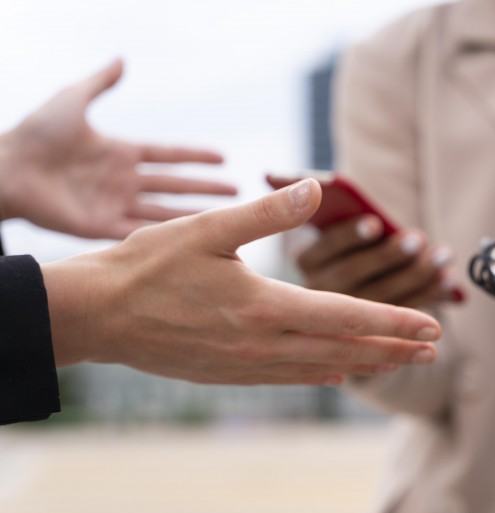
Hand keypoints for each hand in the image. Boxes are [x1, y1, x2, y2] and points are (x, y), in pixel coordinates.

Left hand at [0, 59, 235, 238]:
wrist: (5, 170)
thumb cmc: (34, 134)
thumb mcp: (71, 100)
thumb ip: (100, 83)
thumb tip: (122, 59)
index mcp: (120, 153)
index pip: (169, 155)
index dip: (196, 156)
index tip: (225, 158)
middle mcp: (123, 180)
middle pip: (176, 185)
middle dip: (208, 188)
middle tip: (240, 192)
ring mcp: (114, 205)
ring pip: (166, 211)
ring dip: (195, 214)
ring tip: (225, 216)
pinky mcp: (102, 228)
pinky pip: (141, 232)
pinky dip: (165, 236)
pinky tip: (191, 239)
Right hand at [41, 179, 441, 385]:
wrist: (97, 315)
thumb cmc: (148, 266)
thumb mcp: (209, 229)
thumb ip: (267, 212)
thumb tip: (316, 188)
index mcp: (266, 307)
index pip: (348, 316)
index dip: (395, 321)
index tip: (434, 326)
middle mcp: (264, 344)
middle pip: (345, 348)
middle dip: (394, 348)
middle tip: (434, 350)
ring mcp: (247, 366)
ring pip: (322, 368)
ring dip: (366, 364)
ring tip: (400, 363)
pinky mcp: (230, 375)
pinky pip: (290, 377)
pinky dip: (322, 374)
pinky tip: (339, 375)